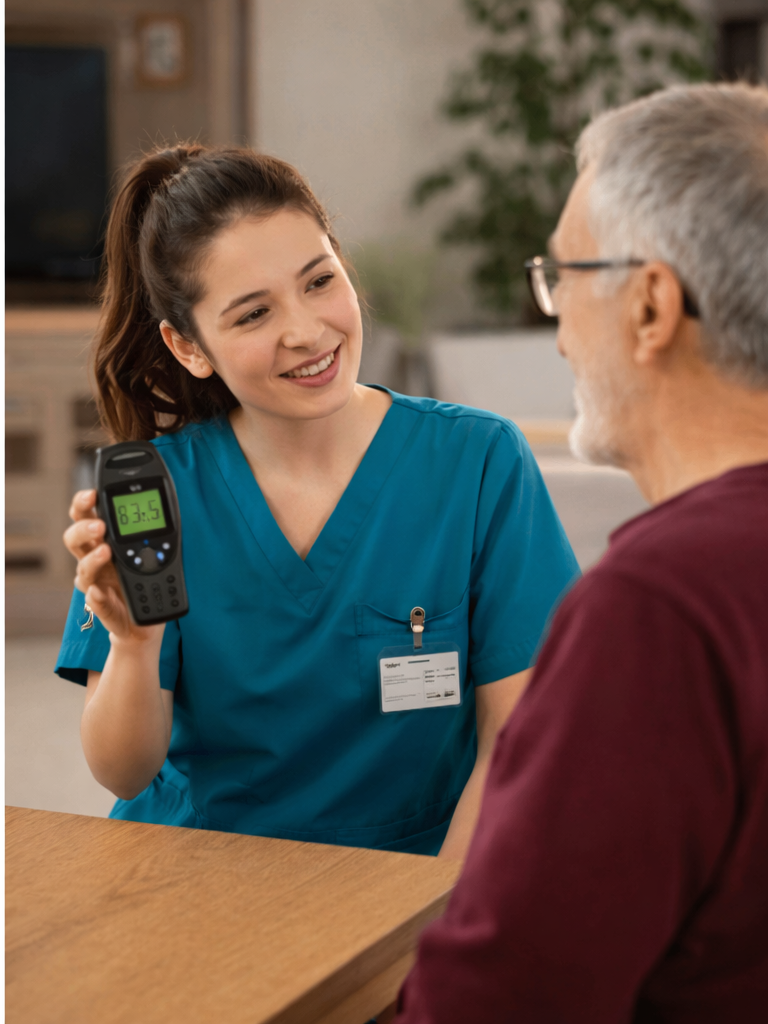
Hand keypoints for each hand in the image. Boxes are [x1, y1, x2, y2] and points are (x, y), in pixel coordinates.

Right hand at [63, 489, 161, 644]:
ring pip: (82, 570)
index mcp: (105, 539)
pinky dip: (96, 597)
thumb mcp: (157, 547)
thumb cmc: (147, 577)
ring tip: (106, 552)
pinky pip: (94, 601)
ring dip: (91, 559)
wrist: (149, 616)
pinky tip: (99, 592)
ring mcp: (97, 583)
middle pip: (75, 539)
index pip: (86, 516)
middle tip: (100, 525)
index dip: (83, 503)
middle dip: (83, 528)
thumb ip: (155, 527)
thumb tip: (162, 504)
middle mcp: (95, 559)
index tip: (92, 494)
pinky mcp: (104, 606)